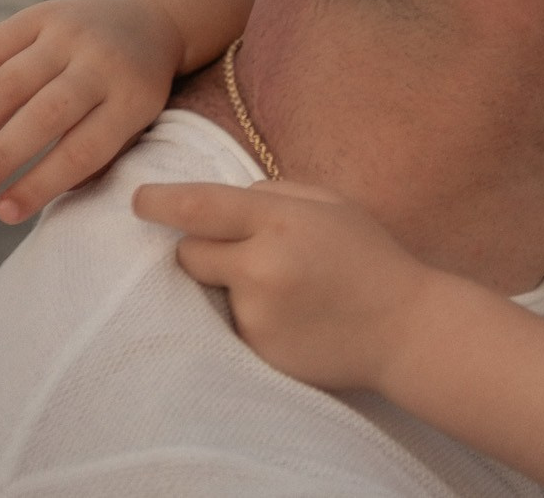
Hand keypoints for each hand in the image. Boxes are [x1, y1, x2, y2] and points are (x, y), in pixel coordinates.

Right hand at [0, 0, 186, 221]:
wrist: (153, 19)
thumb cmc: (134, 89)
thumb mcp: (136, 123)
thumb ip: (93, 158)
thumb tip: (26, 198)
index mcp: (135, 99)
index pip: (83, 151)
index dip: (39, 185)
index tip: (4, 212)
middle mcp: (105, 62)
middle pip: (46, 115)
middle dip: (2, 156)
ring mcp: (73, 33)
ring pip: (11, 81)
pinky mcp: (44, 13)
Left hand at [133, 180, 441, 393]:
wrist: (404, 328)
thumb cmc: (369, 257)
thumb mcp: (332, 205)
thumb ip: (276, 193)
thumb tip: (223, 201)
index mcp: (282, 220)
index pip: (200, 206)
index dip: (161, 201)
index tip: (139, 200)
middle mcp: (261, 265)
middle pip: (189, 252)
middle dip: (205, 249)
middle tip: (247, 254)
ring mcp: (255, 313)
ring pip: (209, 291)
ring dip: (231, 286)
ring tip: (284, 291)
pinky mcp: (254, 350)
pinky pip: (229, 325)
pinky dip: (249, 318)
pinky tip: (289, 319)